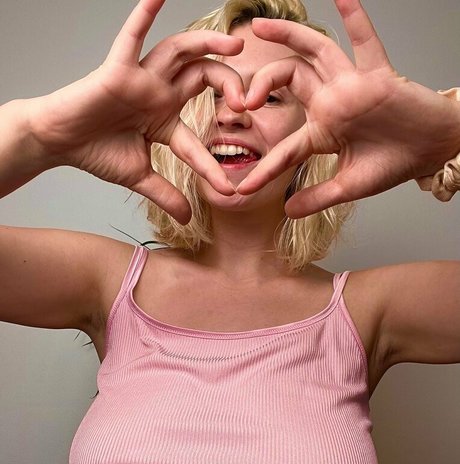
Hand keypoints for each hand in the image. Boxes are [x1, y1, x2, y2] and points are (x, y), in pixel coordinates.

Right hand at [28, 0, 245, 223]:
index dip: (212, 166)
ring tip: (236, 43)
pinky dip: (143, 14)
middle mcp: (159, 92)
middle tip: (247, 100)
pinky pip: (132, 37)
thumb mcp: (139, 176)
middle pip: (203, 77)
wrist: (60, 143)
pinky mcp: (118, 68)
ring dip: (208, 44)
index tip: (229, 189)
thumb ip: (166, 194)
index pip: (199, 140)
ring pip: (180, 52)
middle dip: (228, 84)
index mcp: (165, 118)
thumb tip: (187, 218)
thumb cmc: (96, 152)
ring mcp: (141, 78)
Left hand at [236, 0, 459, 217]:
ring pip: (316, 52)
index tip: (243, 188)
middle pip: (289, 80)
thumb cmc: (393, 165)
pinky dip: (357, 19)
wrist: (430, 152)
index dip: (265, 169)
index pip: (285, 148)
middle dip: (263, 84)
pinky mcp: (377, 75)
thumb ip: (318, 198)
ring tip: (259, 25)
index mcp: (322, 131)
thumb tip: (287, 212)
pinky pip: (366, 42)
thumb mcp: (349, 186)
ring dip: (289, 35)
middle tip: (243, 101)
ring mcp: (351, 86)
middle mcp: (331, 102)